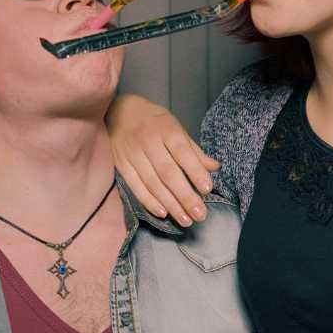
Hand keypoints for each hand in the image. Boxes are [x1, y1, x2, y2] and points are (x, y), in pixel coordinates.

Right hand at [107, 94, 220, 225]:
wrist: (118, 112)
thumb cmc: (153, 121)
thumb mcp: (175, 127)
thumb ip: (194, 150)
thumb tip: (214, 168)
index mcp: (166, 129)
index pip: (183, 153)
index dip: (195, 171)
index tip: (207, 190)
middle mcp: (148, 142)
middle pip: (168, 173)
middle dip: (185, 196)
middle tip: (200, 214)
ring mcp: (132, 154)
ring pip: (153, 183)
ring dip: (170, 204)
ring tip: (186, 220)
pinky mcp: (121, 165)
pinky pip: (135, 186)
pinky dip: (149, 201)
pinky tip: (163, 213)